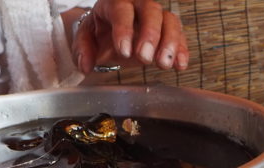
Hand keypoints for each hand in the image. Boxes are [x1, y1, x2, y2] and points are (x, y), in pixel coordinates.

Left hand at [71, 0, 189, 72]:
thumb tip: (85, 65)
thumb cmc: (100, 33)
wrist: (112, 35)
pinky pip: (180, 34)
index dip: (124, 29)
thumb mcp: (86, 38)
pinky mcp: (167, 30)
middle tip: (145, 58)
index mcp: (115, 2)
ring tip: (164, 64)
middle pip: (150, 10)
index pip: (121, 10)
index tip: (125, 51)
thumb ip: (82, 50)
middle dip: (150, 34)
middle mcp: (138, 4)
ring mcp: (156, 16)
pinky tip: (180, 65)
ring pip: (170, 20)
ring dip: (170, 42)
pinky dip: (181, 50)